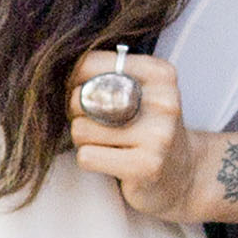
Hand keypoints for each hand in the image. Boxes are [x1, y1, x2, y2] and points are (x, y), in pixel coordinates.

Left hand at [66, 46, 205, 219]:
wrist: (184, 175)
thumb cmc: (149, 129)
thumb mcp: (141, 92)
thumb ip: (106, 77)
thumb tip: (53, 73)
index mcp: (160, 74)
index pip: (90, 63)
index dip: (73, 80)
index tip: (83, 94)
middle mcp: (162, 101)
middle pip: (81, 97)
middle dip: (79, 114)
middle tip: (101, 126)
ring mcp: (157, 135)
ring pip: (81, 129)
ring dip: (84, 141)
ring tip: (109, 145)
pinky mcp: (145, 166)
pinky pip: (87, 156)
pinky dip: (89, 160)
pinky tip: (111, 161)